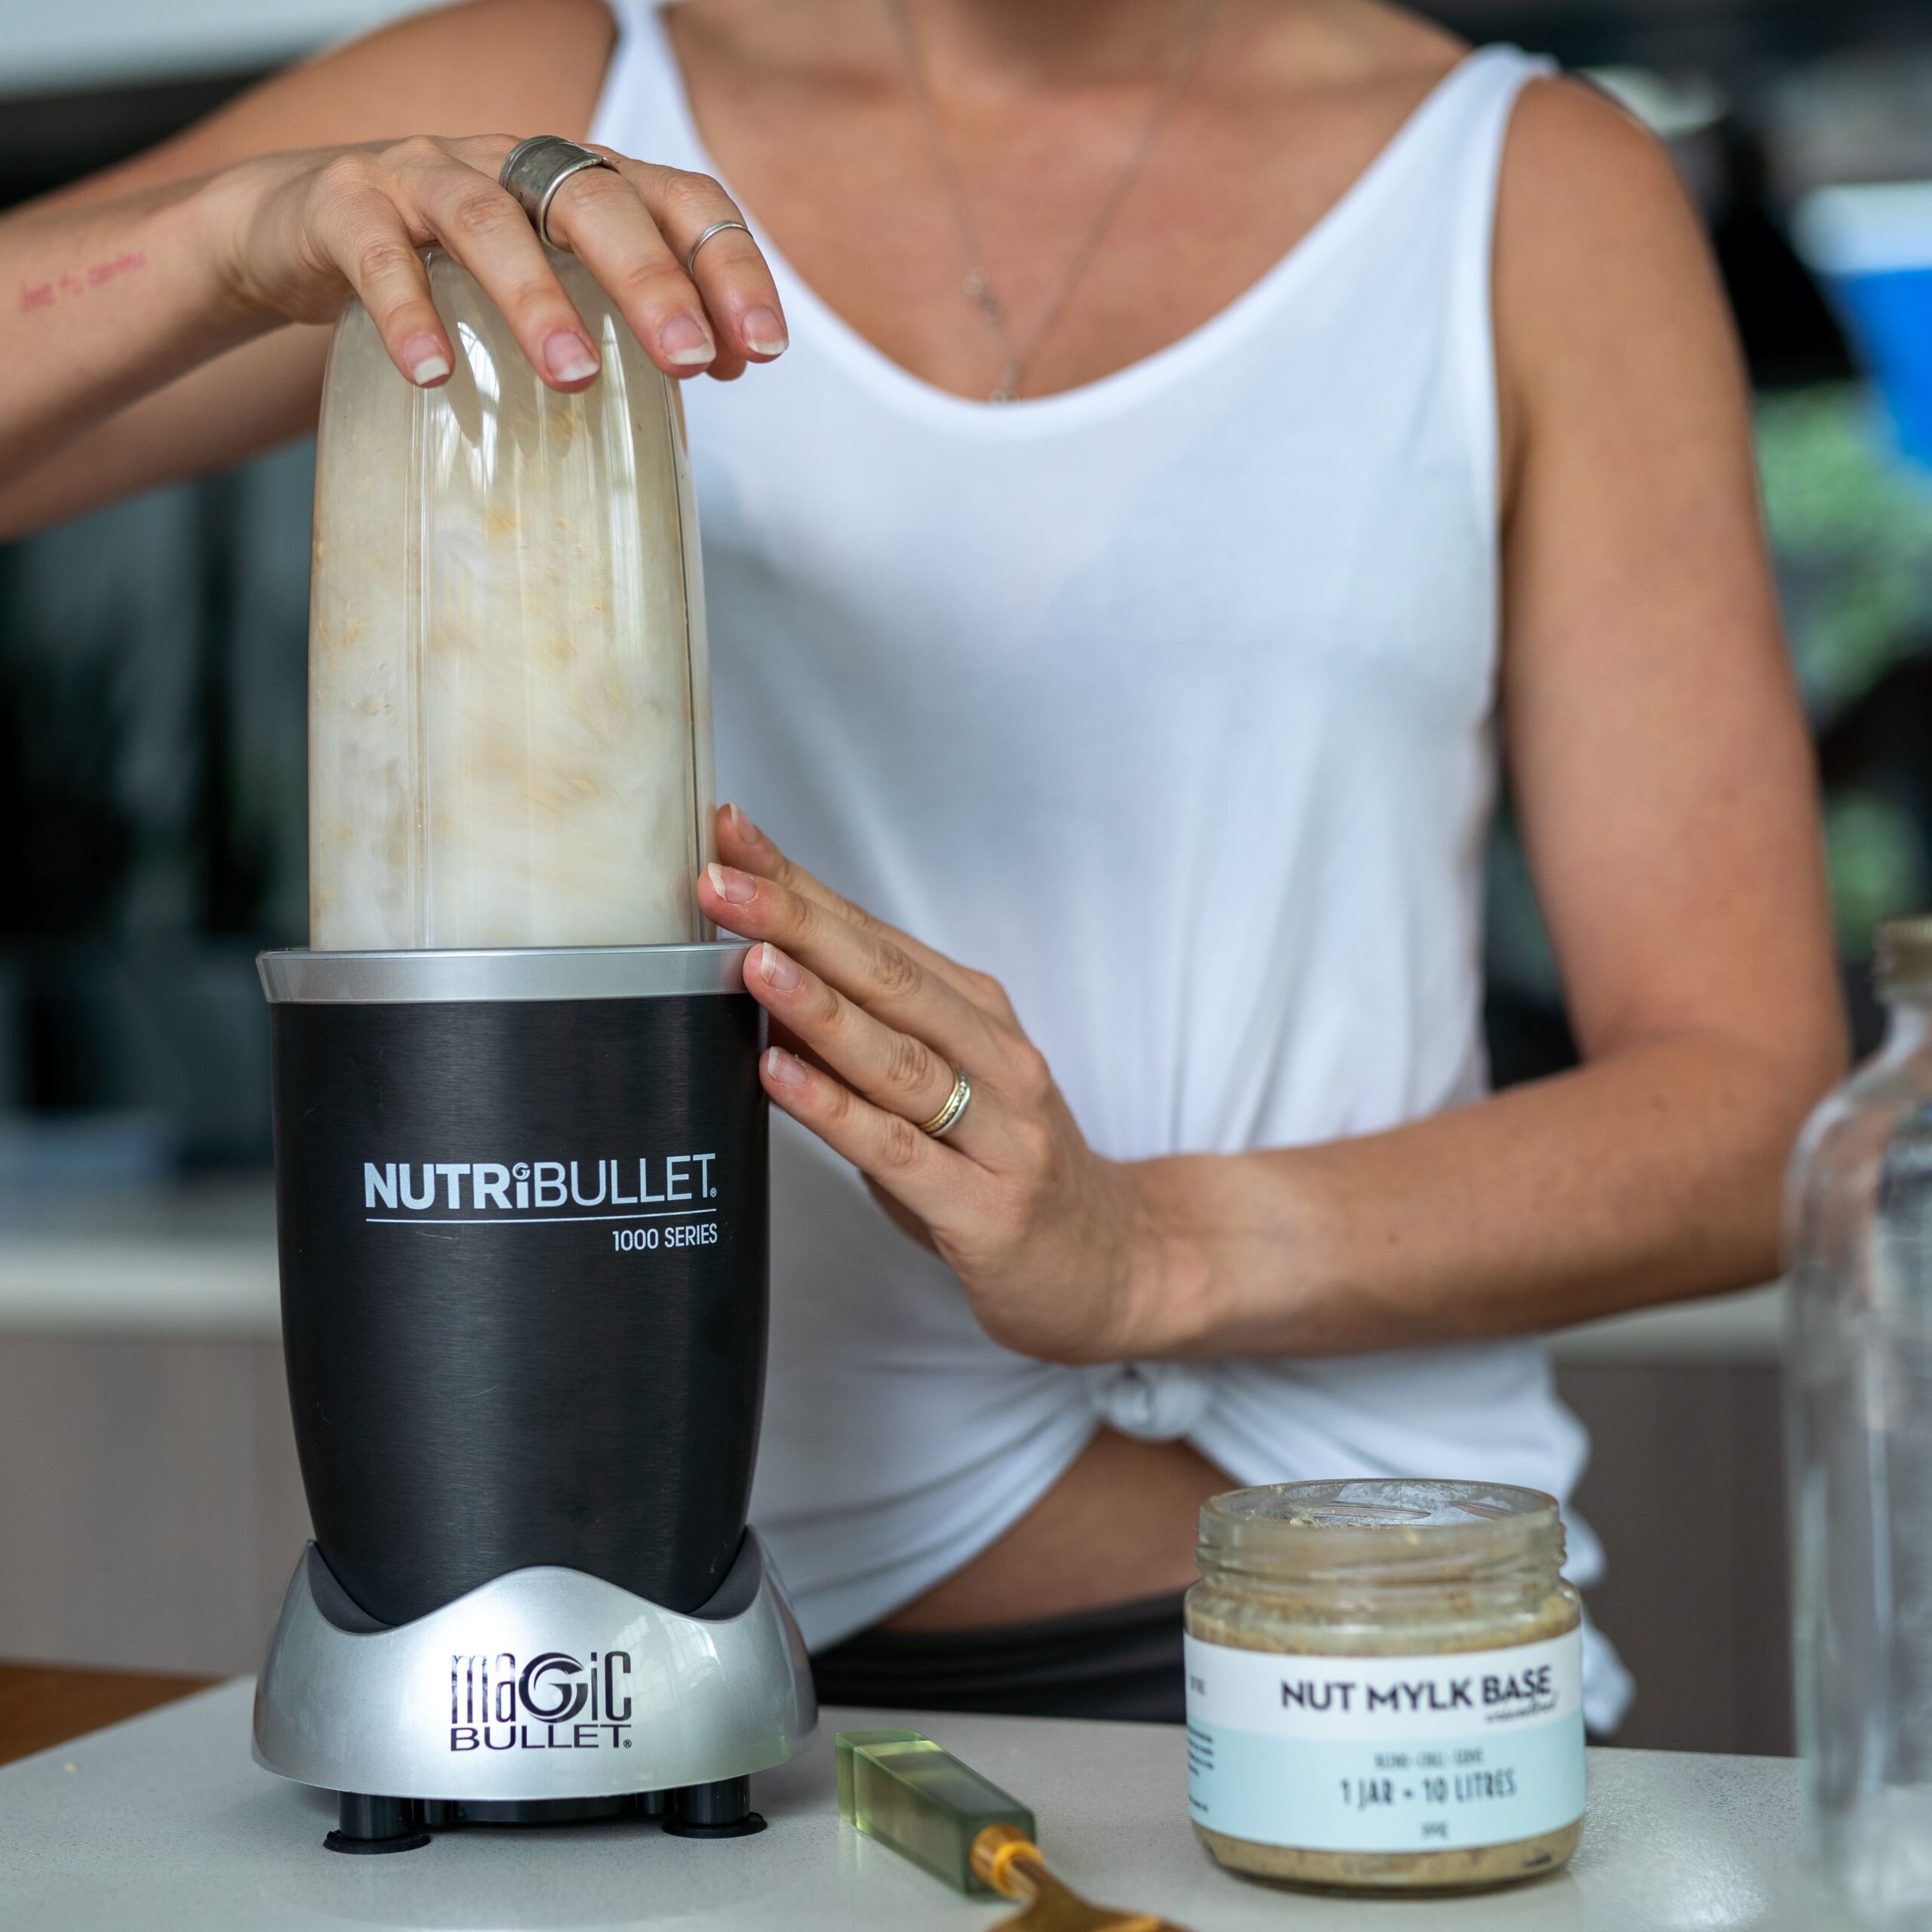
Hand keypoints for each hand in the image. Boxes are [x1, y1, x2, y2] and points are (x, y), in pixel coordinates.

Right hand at [206, 134, 784, 388]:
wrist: (300, 229)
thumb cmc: (447, 265)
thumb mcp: (548, 278)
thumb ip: (624, 310)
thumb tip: (718, 363)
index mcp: (577, 180)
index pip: (677, 198)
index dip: (727, 265)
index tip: (761, 348)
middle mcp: (511, 162)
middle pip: (595, 199)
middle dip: (651, 280)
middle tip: (687, 360)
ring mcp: (424, 176)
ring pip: (488, 220)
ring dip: (537, 299)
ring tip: (572, 376)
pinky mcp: (343, 205)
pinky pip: (377, 255)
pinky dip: (407, 313)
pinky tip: (433, 375)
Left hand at [695, 806, 1164, 1366]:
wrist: (1112, 1265)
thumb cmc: (1005, 1173)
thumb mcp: (945, 1091)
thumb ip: (863, 1045)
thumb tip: (759, 986)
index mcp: (978, 1015)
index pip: (875, 936)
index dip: (801, 886)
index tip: (732, 836)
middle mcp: (996, 1058)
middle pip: (887, 977)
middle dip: (798, 922)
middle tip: (723, 879)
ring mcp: (1000, 1132)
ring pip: (898, 1056)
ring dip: (820, 1004)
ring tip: (752, 960)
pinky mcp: (988, 1208)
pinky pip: (900, 1151)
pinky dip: (837, 1110)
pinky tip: (782, 1075)